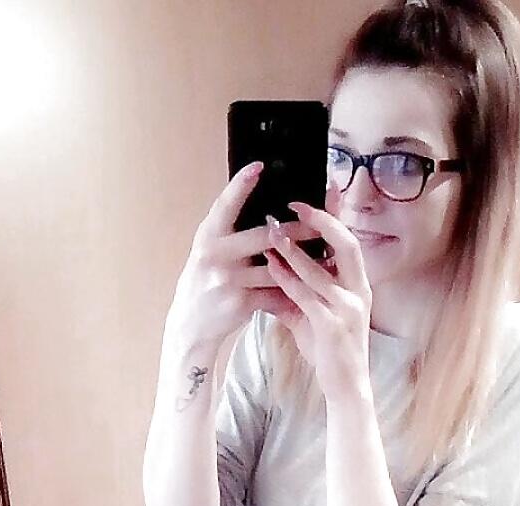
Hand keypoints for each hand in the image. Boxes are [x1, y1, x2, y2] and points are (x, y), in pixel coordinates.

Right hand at [169, 162, 318, 349]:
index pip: (224, 205)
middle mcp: (215, 254)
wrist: (191, 326)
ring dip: (304, 262)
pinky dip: (296, 289)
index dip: (241, 184)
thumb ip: (230, 231)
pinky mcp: (241, 302)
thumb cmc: (206, 282)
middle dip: (296, 229)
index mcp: (207, 235)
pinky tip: (314, 285)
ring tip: (328, 256)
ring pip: (276, 266)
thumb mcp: (210, 252)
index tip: (260, 166)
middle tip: (321, 220)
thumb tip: (265, 208)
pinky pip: (276, 293)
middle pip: (262, 235)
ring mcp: (228, 279)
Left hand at [264, 201, 373, 403]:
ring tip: (273, 230)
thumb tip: (272, 267)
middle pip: (346, 244)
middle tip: (294, 205)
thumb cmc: (330, 349)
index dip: (336, 215)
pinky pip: (307, 296)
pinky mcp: (332, 327)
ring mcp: (348, 309)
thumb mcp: (313, 314)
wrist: (345, 386)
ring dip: (295, 248)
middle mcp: (359, 292)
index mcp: (358, 285)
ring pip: (321, 270)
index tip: (319, 192)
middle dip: (322, 220)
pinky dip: (287, 278)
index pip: (349, 241)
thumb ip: (297, 291)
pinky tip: (270, 266)